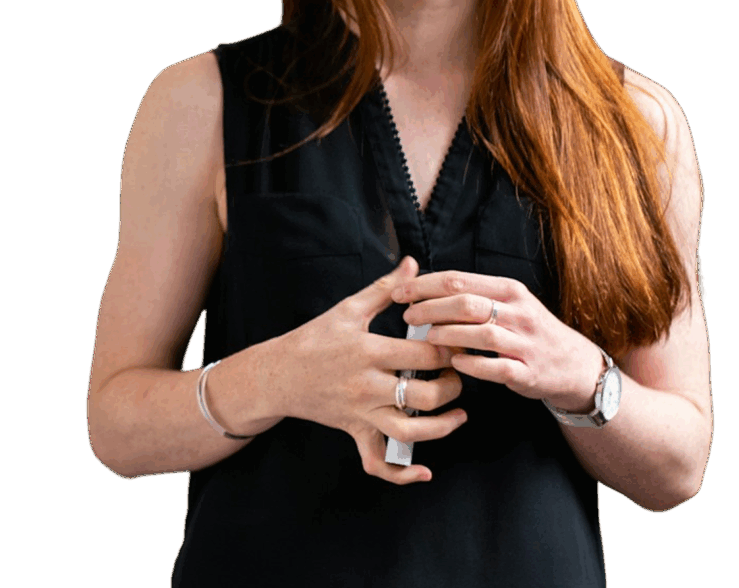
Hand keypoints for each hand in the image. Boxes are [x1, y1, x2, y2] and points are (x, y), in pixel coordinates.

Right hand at [277, 256, 466, 484]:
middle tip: (461, 374)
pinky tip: (424, 471)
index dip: (449, 349)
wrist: (278, 375)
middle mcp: (367, 386)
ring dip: (442, 428)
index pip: (423, 355)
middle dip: (452, 386)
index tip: (460, 341)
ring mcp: (361, 414)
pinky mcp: (355, 432)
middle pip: (424, 396)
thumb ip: (385, 288)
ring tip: (459, 414)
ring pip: (409, 432)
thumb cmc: (315, 338)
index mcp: (369, 351)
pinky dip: (401, 474)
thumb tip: (413, 263)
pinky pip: (378, 463)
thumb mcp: (349, 308)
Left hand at [392, 270, 604, 411]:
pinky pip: (496, 366)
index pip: (460, 279)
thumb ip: (475, 295)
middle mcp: (518, 311)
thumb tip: (428, 289)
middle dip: (431, 307)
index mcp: (509, 290)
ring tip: (427, 338)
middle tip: (408, 314)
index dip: (425, 284)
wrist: (573, 364)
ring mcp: (524, 342)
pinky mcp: (527, 371)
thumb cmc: (529, 331)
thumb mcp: (510, 303)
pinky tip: (455, 363)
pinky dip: (473, 364)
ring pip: (480, 332)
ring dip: (448, 334)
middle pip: (466, 302)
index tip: (400, 291)